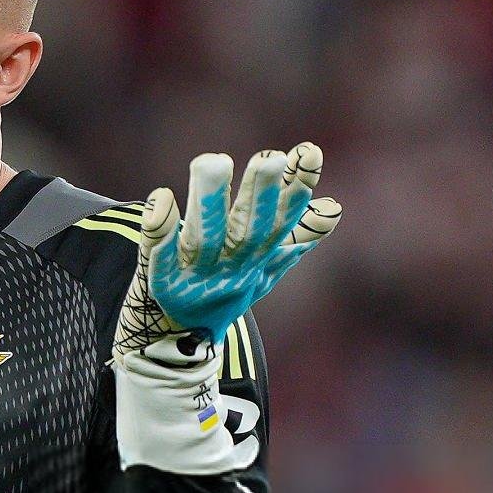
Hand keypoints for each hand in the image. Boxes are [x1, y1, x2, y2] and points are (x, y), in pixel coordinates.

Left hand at [115, 143, 340, 363]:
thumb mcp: (265, 270)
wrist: (180, 340)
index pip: (281, 224)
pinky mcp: (160, 283)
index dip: (296, 191)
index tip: (309, 152)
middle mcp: (231, 269)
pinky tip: (162, 197)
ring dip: (209, 202)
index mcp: (256, 261)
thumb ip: (295, 239)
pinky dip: (160, 231)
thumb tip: (333, 208)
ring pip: (203, 239)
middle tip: (269, 157)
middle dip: (260, 195)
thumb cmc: (224, 290)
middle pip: (247, 231)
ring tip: (214, 161)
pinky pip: (158, 257)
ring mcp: (195, 278)